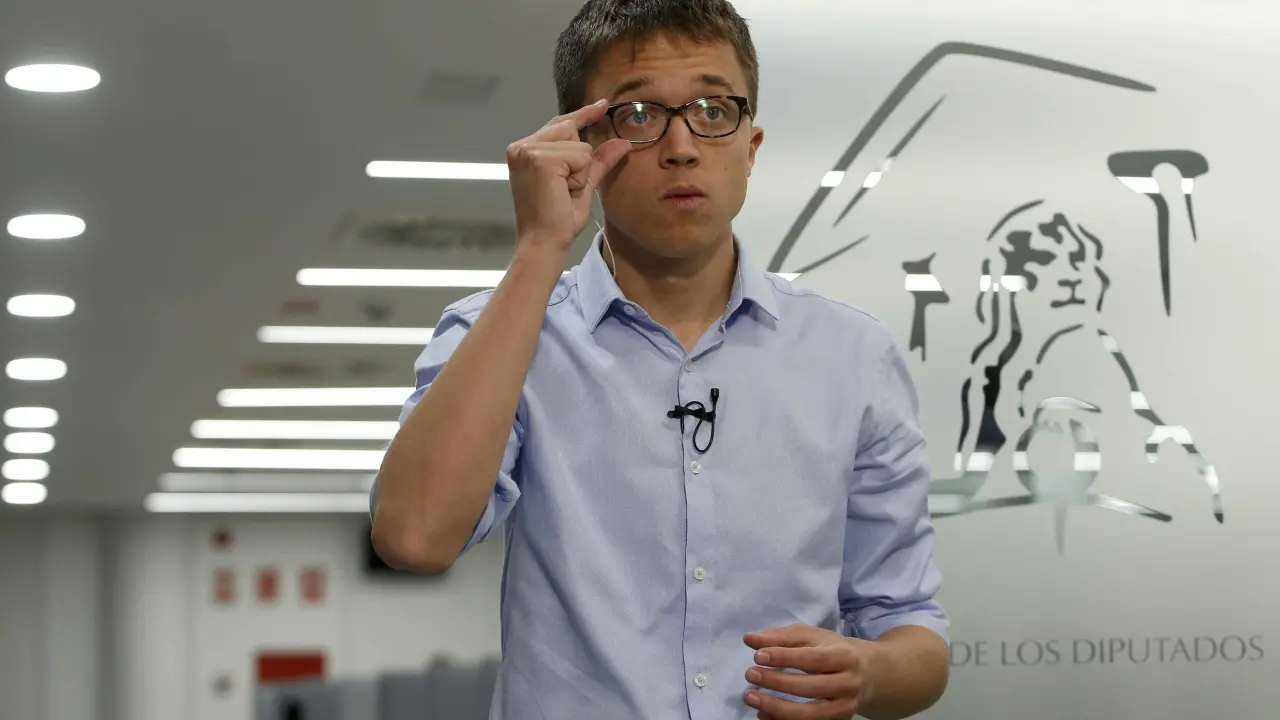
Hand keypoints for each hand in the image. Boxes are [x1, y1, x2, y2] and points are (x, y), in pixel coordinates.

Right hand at [506, 99, 633, 251]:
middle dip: (579, 158)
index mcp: (526, 150)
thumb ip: (598, 161)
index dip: (582, 116)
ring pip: (578, 144)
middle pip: (569, 128)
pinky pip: (579, 155)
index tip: (603, 104)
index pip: (560, 124)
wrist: (544, 241)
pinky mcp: (539, 159)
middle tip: (564, 188)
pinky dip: (578, 175)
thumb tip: (622, 142)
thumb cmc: (557, 219)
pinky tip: (563, 190)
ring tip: (562, 191)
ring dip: (579, 170)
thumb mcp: (582, 184)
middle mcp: (522, 146)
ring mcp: (529, 150)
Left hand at [742, 624, 872, 719]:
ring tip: (751, 698)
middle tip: (750, 674)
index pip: (812, 659)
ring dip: (777, 709)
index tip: (757, 655)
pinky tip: (762, 715)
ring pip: (811, 714)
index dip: (784, 657)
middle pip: (812, 687)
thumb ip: (780, 637)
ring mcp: (844, 707)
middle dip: (778, 682)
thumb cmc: (831, 650)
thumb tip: (750, 639)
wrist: (866, 674)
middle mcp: (848, 684)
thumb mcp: (811, 637)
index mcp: (844, 656)